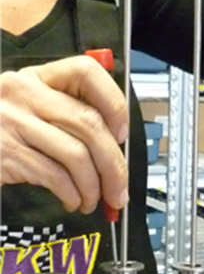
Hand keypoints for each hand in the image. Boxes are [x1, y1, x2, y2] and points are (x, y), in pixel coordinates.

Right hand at [0, 56, 128, 213]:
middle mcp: (23, 94)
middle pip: (89, 124)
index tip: (122, 133)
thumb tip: (114, 148)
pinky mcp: (7, 154)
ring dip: (93, 187)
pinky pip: (55, 177)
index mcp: (36, 78)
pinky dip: (72, 195)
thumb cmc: (0, 132)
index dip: (113, 103)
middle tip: (118, 190)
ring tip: (92, 200)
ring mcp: (13, 123)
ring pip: (76, 155)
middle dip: (114, 165)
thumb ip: (66, 117)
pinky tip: (71, 201)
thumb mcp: (30, 111)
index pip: (85, 72)